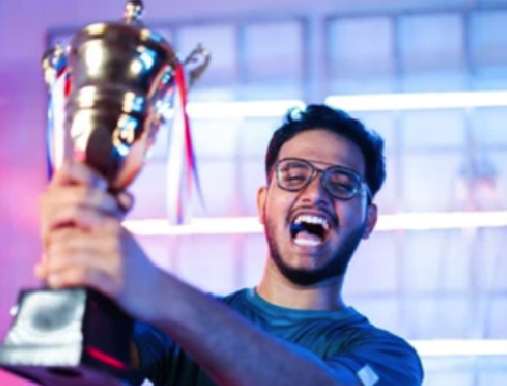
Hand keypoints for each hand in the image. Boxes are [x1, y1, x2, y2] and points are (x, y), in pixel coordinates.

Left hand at [36, 161, 163, 319]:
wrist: (160, 294)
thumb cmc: (132, 269)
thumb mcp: (118, 241)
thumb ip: (92, 233)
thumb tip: (50, 238)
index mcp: (113, 224)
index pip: (73, 213)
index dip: (54, 229)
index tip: (49, 246)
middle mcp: (115, 237)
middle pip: (64, 237)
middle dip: (49, 252)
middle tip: (44, 265)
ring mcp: (116, 259)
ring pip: (67, 256)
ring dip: (50, 268)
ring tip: (47, 275)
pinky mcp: (115, 281)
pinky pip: (78, 274)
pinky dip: (61, 278)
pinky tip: (56, 283)